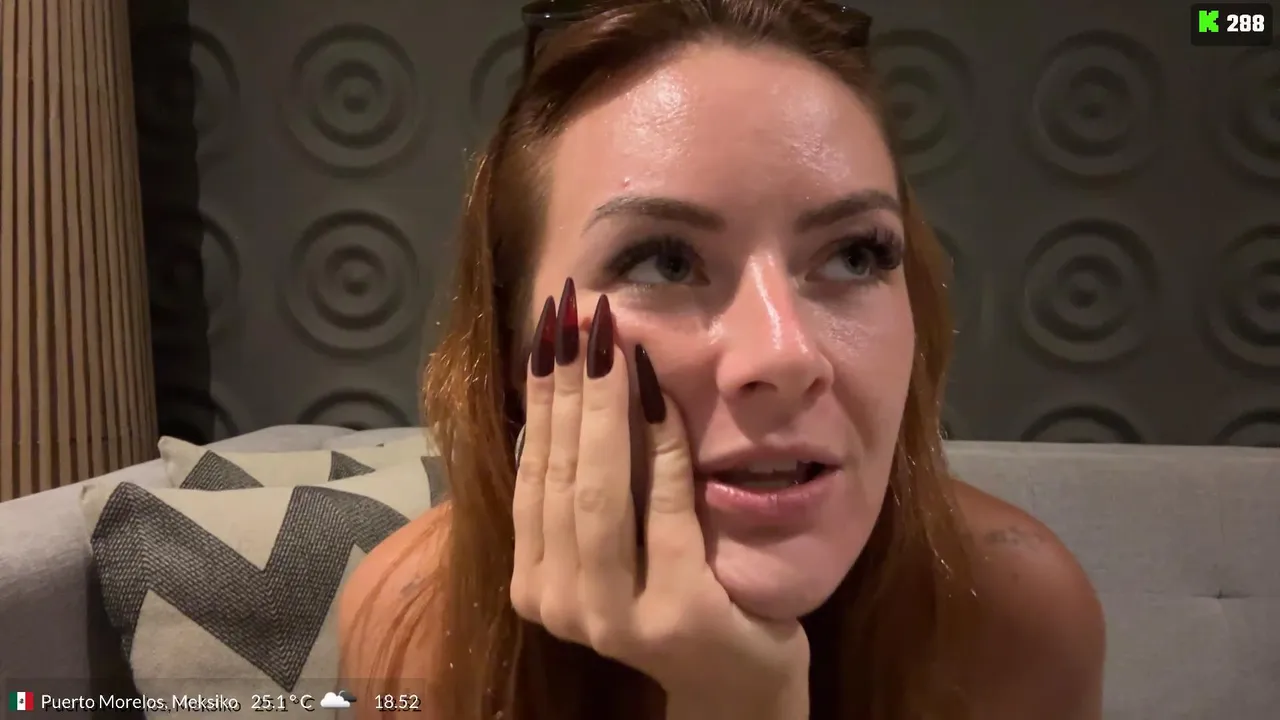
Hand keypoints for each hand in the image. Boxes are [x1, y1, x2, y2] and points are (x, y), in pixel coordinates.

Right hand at [509, 283, 809, 717]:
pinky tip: (660, 396)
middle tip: (578, 315)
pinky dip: (663, 450)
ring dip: (605, 408)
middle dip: (569, 387)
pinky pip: (666, 513)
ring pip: (597, 493)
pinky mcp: (676, 615)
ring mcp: (613, 617)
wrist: (736, 684)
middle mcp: (558, 604)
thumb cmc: (676, 599)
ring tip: (610, 341)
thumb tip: (568, 389)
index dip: (538, 397)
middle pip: (558, 475)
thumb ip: (589, 491)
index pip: (531, 471)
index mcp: (534, 582)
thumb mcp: (618, 546)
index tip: (547, 330)